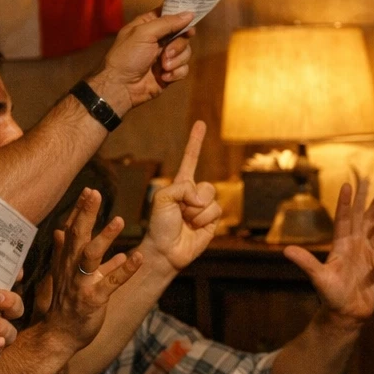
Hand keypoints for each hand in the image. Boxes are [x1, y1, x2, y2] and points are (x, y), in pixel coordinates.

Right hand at [40, 188, 142, 350]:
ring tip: (120, 220)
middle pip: (77, 235)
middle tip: (95, 192)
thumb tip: (61, 231)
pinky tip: (138, 257)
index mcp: (66, 260)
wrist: (60, 334)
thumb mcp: (64, 274)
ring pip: (91, 256)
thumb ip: (66, 251)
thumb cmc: (66, 303)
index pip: (71, 229)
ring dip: (105, 237)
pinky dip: (125, 269)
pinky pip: (110, 282)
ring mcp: (81, 283)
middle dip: (86, 213)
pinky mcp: (93, 299)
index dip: (80, 209)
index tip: (89, 189)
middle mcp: (70, 268)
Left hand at [88, 9, 195, 113]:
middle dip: (177, 45)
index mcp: (150, 24)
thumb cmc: (128, 56)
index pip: (171, 14)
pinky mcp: (170, 72)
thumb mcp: (144, 33)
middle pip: (183, 35)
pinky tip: (163, 77)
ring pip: (186, 52)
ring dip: (176, 61)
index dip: (182, 17)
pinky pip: (184, 69)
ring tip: (162, 67)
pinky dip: (176, 73)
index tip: (190, 20)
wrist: (123, 87)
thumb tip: (190, 14)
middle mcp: (160, 38)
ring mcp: (166, 56)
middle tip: (166, 53)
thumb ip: (168, 23)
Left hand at [141, 121, 219, 270]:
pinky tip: (194, 227)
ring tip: (186, 221)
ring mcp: (205, 208)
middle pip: (205, 185)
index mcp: (180, 184)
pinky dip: (203, 219)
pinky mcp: (213, 221)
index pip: (190, 159)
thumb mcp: (162, 198)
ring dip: (196, 211)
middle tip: (181, 212)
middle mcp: (194, 194)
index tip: (201, 124)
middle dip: (193, 198)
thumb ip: (182, 187)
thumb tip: (201, 197)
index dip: (195, 142)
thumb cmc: (159, 224)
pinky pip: (215, 210)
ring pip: (211, 198)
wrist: (166, 249)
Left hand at [285, 181, 373, 327]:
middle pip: (363, 219)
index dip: (346, 203)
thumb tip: (286, 250)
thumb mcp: (318, 278)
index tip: (348, 185)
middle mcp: (355, 246)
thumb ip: (306, 262)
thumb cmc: (330, 295)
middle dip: (369, 201)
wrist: (346, 313)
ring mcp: (368, 256)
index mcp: (340, 245)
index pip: (344, 220)